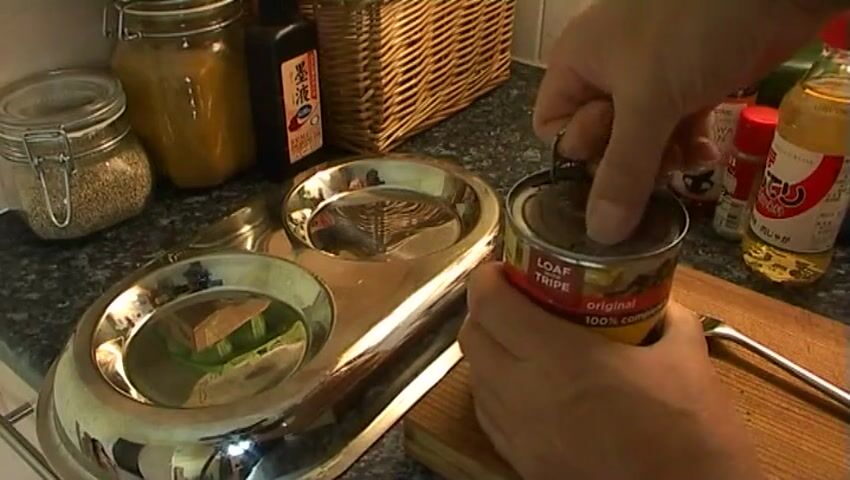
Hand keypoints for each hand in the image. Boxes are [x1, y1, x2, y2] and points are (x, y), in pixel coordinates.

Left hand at [459, 263, 762, 479]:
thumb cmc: (692, 434)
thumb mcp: (688, 359)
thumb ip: (667, 317)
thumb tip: (656, 300)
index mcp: (560, 358)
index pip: (490, 304)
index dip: (487, 277)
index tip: (505, 266)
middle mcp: (524, 395)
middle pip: (471, 337)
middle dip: (485, 309)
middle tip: (516, 298)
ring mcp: (518, 435)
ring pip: (476, 378)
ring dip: (489, 350)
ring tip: (521, 340)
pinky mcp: (522, 466)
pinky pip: (489, 416)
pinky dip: (496, 391)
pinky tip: (528, 387)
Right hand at [534, 0, 832, 243]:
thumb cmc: (690, 32)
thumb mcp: (649, 103)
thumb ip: (623, 171)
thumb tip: (599, 235)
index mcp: (575, 65)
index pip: (553, 129)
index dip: (580, 150)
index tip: (616, 148)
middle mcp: (605, 73)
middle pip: (598, 141)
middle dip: (628, 160)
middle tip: (656, 158)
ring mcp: (649, 78)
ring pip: (639, 142)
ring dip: (661, 159)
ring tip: (686, 157)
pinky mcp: (688, 83)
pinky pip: (673, 129)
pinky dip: (687, 145)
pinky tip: (707, 153)